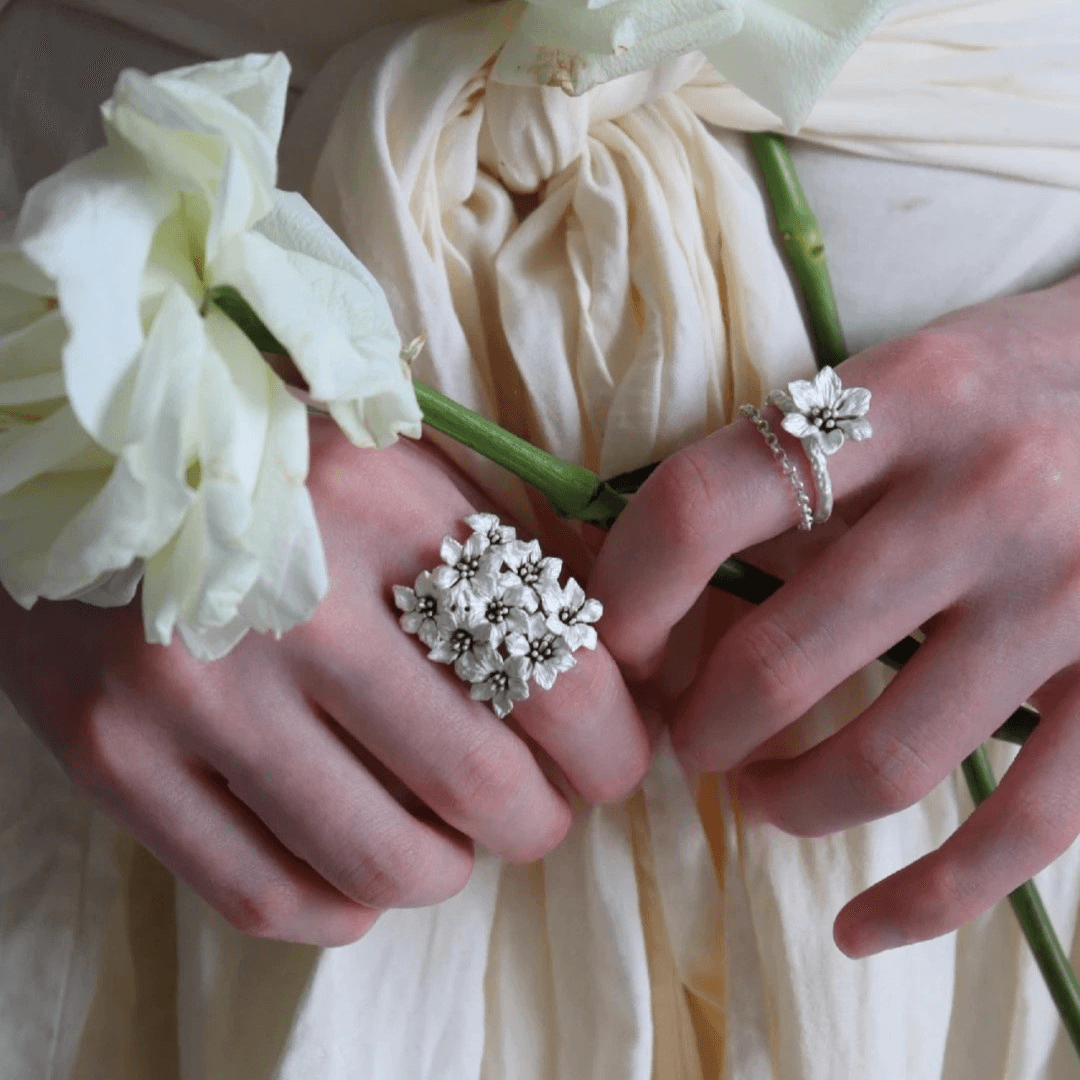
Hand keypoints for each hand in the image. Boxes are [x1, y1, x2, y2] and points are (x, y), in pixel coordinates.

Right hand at [0, 417, 650, 945]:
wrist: (66, 453)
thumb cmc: (264, 456)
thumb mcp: (394, 457)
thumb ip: (507, 547)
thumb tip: (620, 656)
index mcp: (380, 505)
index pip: (553, 673)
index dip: (611, 743)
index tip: (610, 759)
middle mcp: (291, 602)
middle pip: (480, 783)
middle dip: (542, 818)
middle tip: (540, 805)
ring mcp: (189, 689)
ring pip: (383, 860)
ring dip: (450, 867)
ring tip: (451, 834)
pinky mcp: (110, 756)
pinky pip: (264, 897)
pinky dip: (345, 904)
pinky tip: (361, 867)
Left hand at [589, 274, 1079, 956]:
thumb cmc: (1020, 383)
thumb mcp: (904, 380)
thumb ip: (796, 469)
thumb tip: (669, 585)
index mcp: (901, 402)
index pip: (701, 506)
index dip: (627, 596)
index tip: (616, 650)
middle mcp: (986, 496)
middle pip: (779, 660)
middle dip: (701, 728)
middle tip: (687, 738)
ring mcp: (1067, 598)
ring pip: (886, 760)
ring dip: (788, 803)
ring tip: (760, 796)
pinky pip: (1023, 825)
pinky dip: (926, 898)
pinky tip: (860, 926)